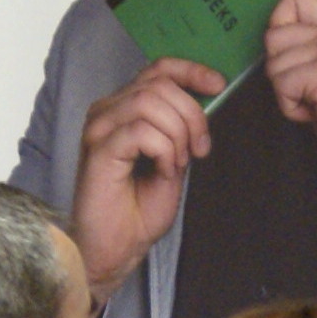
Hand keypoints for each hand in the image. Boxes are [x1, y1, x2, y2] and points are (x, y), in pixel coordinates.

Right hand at [71, 57, 222, 292]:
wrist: (116, 248)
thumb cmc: (137, 210)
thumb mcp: (172, 158)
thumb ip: (180, 127)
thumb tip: (205, 99)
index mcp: (122, 109)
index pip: (157, 69)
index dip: (191, 71)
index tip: (218, 85)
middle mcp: (106, 112)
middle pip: (160, 84)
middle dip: (192, 115)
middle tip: (199, 149)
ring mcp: (99, 129)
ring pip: (152, 102)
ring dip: (178, 135)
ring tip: (175, 165)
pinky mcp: (98, 149)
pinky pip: (143, 131)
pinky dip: (164, 151)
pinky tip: (161, 171)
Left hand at [262, 0, 316, 223]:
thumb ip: (308, 45)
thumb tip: (271, 31)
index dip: (279, 23)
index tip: (293, 55)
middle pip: (273, 34)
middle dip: (281, 71)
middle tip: (312, 92)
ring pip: (273, 64)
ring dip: (287, 94)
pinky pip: (280, 86)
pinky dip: (291, 109)